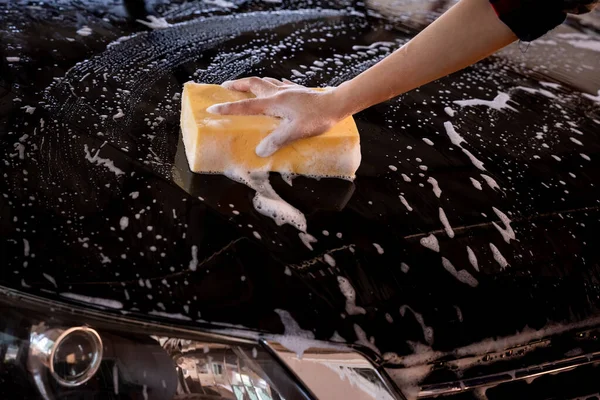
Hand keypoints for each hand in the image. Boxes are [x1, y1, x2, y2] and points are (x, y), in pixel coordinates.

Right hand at [206, 77, 345, 156]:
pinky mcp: (298, 90)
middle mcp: (279, 92)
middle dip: (237, 85)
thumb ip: (277, 140)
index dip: (228, 108)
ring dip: (253, 83)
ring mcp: (289, 89)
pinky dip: (272, 84)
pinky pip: (280, 84)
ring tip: (246, 87)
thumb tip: (259, 150)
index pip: (246, 106)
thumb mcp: (296, 132)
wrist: (337, 104)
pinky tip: (275, 87)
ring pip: (266, 81)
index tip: (212, 108)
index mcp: (274, 102)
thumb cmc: (318, 118)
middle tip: (225, 87)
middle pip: (253, 83)